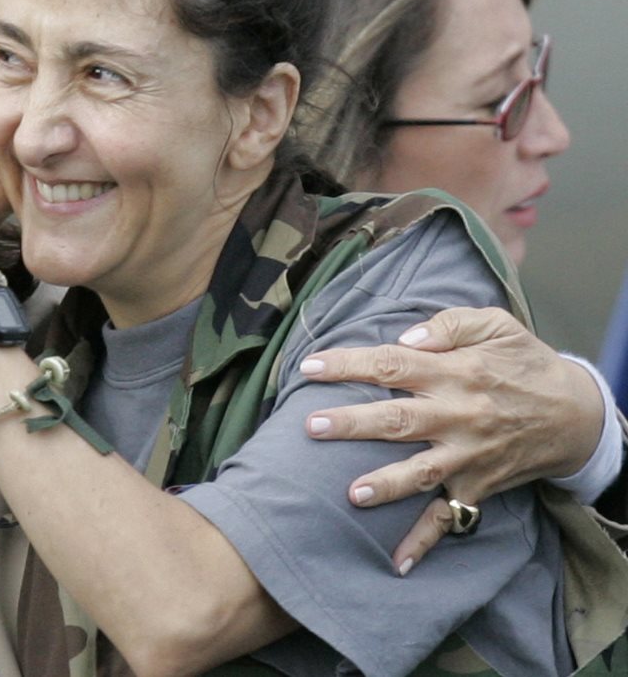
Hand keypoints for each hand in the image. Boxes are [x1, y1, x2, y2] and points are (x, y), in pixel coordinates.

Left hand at [299, 306, 603, 572]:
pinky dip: (424, 540)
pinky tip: (397, 562)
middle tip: (311, 424)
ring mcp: (468, 455)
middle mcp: (459, 414)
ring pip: (420, 471)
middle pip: (398, 419)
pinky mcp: (477, 485)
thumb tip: (405, 337)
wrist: (577, 415)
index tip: (309, 366)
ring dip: (386, 484)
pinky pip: (449, 517)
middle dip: (353, 423)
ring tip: (351, 493)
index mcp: (456, 371)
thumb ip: (448, 324)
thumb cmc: (525, 364)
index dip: (348, 364)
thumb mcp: (497, 326)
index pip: (392, 364)